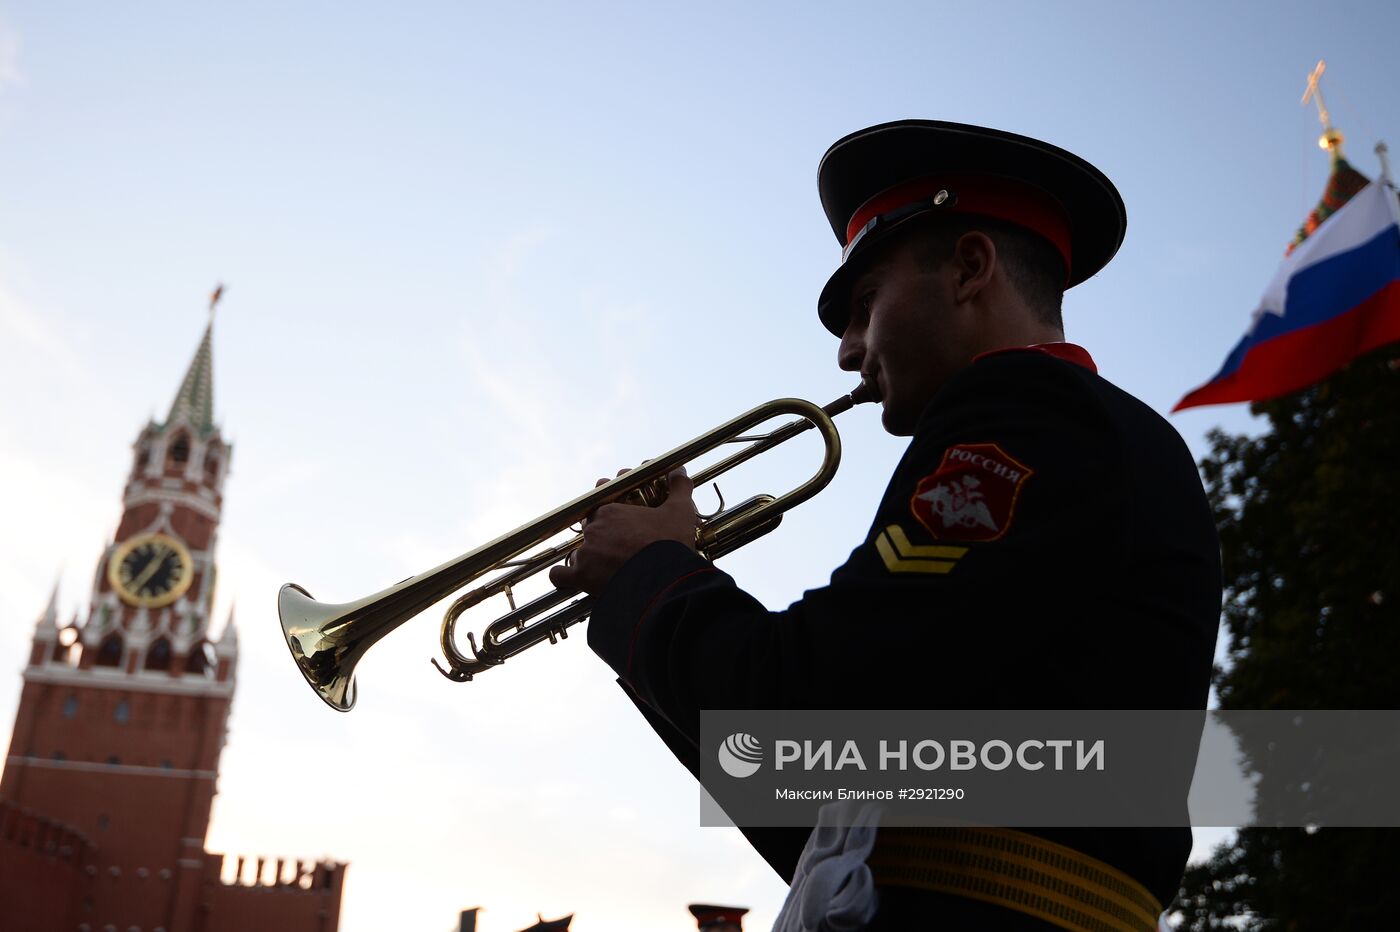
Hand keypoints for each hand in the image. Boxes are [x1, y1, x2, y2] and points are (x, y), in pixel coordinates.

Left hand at [549, 468, 698, 594]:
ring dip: (587, 557)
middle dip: (601, 533)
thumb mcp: (679, 512)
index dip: (610, 510)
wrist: (664, 580)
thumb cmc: (670, 543)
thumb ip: (678, 489)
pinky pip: (560, 576)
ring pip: (579, 551)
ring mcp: (585, 553)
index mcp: (611, 511)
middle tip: (618, 544)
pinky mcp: (582, 577)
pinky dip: (562, 576)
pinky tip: (566, 577)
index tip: (621, 519)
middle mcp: (594, 529)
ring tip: (603, 566)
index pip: (601, 504)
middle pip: (589, 527)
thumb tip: (680, 471)